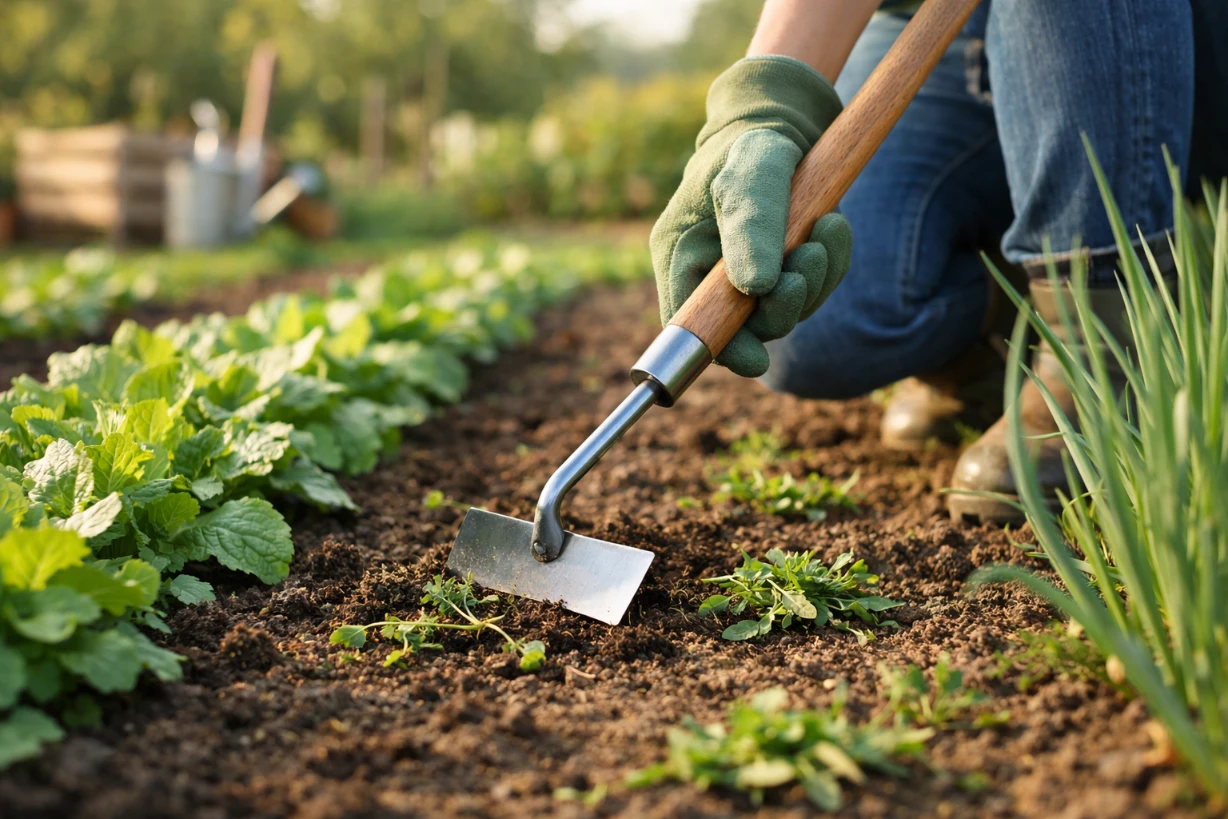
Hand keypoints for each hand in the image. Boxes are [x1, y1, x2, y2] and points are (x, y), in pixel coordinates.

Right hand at [650, 56, 853, 377]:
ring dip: (815, 279)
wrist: (782, 122)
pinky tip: (831, 226)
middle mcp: (711, 274)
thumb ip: (751, 226)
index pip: (689, 323)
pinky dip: (830, 263)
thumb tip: (756, 289)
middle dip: (784, 305)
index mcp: (681, 255)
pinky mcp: (785, 268)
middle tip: (806, 261)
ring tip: (824, 230)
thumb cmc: (752, 145)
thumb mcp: (748, 174)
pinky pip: (814, 289)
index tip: (756, 359)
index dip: (720, 349)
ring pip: (787, 312)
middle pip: (745, 329)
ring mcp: (750, 275)